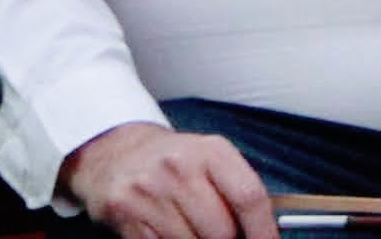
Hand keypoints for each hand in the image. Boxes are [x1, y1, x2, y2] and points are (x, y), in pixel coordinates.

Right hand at [65, 121, 275, 238]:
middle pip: (221, 230)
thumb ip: (236, 190)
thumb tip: (262, 232)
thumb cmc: (174, 162)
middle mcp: (180, 167)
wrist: (118, 153)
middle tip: (220, 235)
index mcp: (211, 151)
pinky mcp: (126, 214)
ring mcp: (151, 191)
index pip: (249, 197)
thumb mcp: (210, 159)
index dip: (263, 231)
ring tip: (191, 229)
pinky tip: (170, 233)